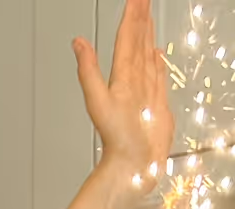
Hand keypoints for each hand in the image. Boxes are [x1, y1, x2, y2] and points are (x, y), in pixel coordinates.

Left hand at [73, 0, 172, 191]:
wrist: (132, 167)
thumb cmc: (116, 140)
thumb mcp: (98, 100)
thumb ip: (88, 70)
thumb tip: (77, 42)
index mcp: (121, 76)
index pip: (127, 38)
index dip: (132, 15)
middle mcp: (133, 81)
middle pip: (137, 41)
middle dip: (141, 18)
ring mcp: (145, 92)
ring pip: (147, 55)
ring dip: (148, 35)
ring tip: (149, 16)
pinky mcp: (157, 105)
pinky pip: (157, 77)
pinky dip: (157, 62)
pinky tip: (156, 52)